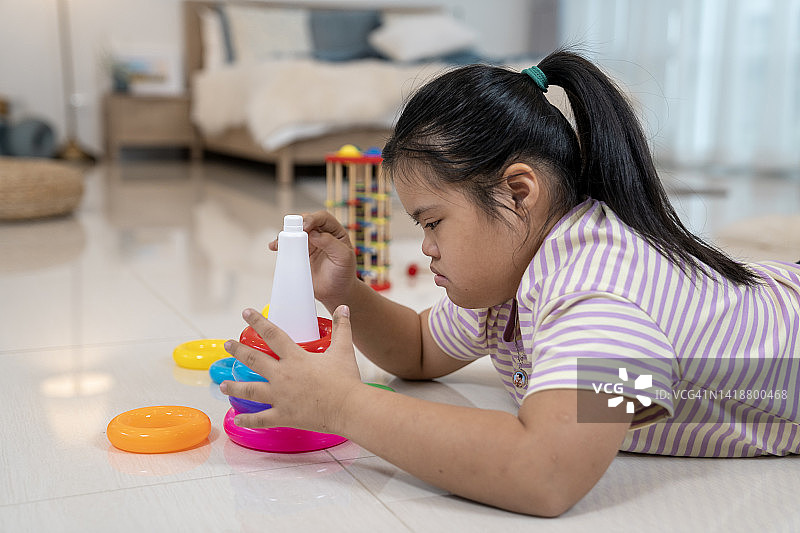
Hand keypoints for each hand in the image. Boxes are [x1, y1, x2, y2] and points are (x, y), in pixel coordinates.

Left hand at [220, 305, 361, 434]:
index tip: (246, 313)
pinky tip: (237, 419)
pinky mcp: (283, 416)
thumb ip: (342, 327)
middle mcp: (283, 376)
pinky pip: (261, 418)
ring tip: (223, 384)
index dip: (258, 321)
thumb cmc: (347, 380)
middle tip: (227, 344)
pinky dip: (248, 420)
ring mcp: (280, 397)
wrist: (349, 408)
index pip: (272, 334)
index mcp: (295, 358)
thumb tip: (343, 307)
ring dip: (234, 386)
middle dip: (238, 351)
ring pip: (250, 390)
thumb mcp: (343, 350)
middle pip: (254, 360)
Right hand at [268, 211, 356, 310]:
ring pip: (295, 232)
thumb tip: (314, 234)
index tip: (306, 226)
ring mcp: (309, 244)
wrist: (336, 292)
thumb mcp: (344, 258)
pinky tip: (275, 247)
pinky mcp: (299, 254)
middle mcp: (321, 235)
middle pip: (306, 221)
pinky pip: (288, 245)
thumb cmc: (344, 274)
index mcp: (335, 232)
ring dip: (286, 233)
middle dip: (297, 224)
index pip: (323, 218)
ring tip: (280, 242)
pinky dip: (280, 244)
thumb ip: (331, 243)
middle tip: (291, 232)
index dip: (313, 218)